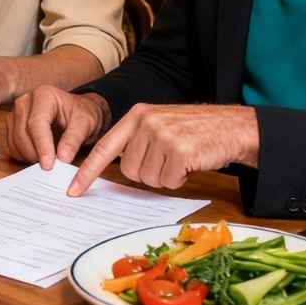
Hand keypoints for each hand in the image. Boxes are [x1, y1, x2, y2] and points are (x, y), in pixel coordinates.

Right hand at [6, 85, 110, 166]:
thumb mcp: (85, 123)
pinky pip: (12, 146)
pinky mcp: (12, 125)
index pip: (36, 123)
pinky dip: (24, 156)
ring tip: (49, 158)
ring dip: (31, 156)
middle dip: (37, 154)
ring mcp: (16, 113)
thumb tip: (63, 158)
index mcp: (44, 96)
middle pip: (22, 133)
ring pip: (15, 141)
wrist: (75, 112)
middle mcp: (25, 102)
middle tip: (54, 165)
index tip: (49, 165)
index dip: (41, 146)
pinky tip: (39, 155)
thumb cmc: (80, 114)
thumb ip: (74, 139)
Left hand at [66, 102, 259, 196]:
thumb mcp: (160, 124)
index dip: (88, 171)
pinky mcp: (179, 150)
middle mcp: (146, 121)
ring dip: (166, 176)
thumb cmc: (195, 131)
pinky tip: (191, 163)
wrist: (232, 126)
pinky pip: (169, 181)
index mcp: (136, 115)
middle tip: (168, 160)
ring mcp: (162, 134)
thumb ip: (137, 140)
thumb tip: (118, 168)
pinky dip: (180, 179)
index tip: (73, 189)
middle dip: (148, 173)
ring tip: (181, 159)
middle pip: (129, 170)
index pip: (104, 147)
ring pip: (148, 178)